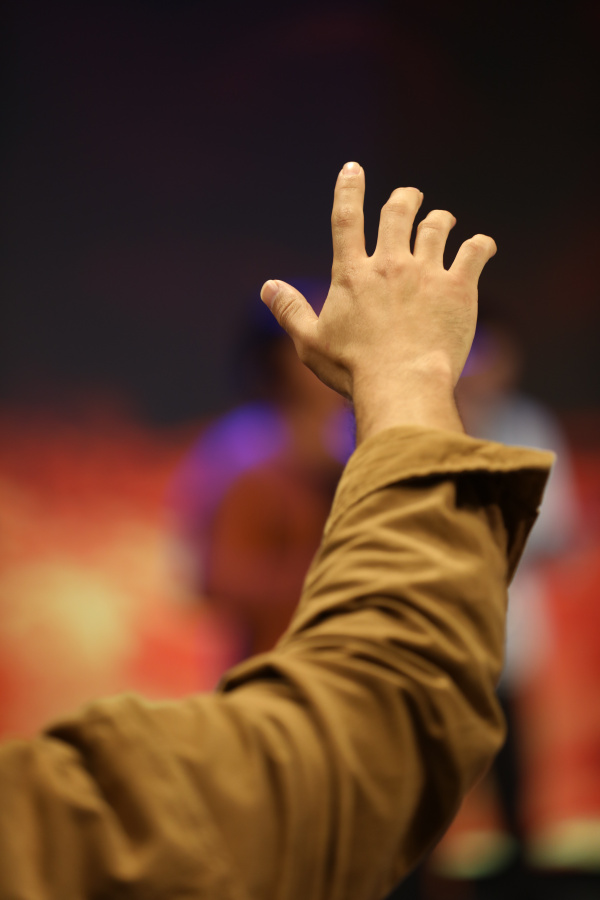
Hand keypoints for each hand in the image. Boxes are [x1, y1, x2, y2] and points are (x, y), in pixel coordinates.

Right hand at [261, 163, 495, 442]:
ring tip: (444, 221)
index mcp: (352, 274)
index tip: (353, 169)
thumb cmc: (352, 369)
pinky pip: (476, 251)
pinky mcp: (459, 288)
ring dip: (440, 219)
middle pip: (398, 212)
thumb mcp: (310, 342)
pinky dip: (481, 245)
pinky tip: (483, 247)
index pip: (347, 219)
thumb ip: (290, 310)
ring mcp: (427, 272)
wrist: (401, 384)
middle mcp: (390, 264)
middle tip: (410, 196)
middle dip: (405, 198)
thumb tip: (267, 287)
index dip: (349, 190)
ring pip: (438, 226)